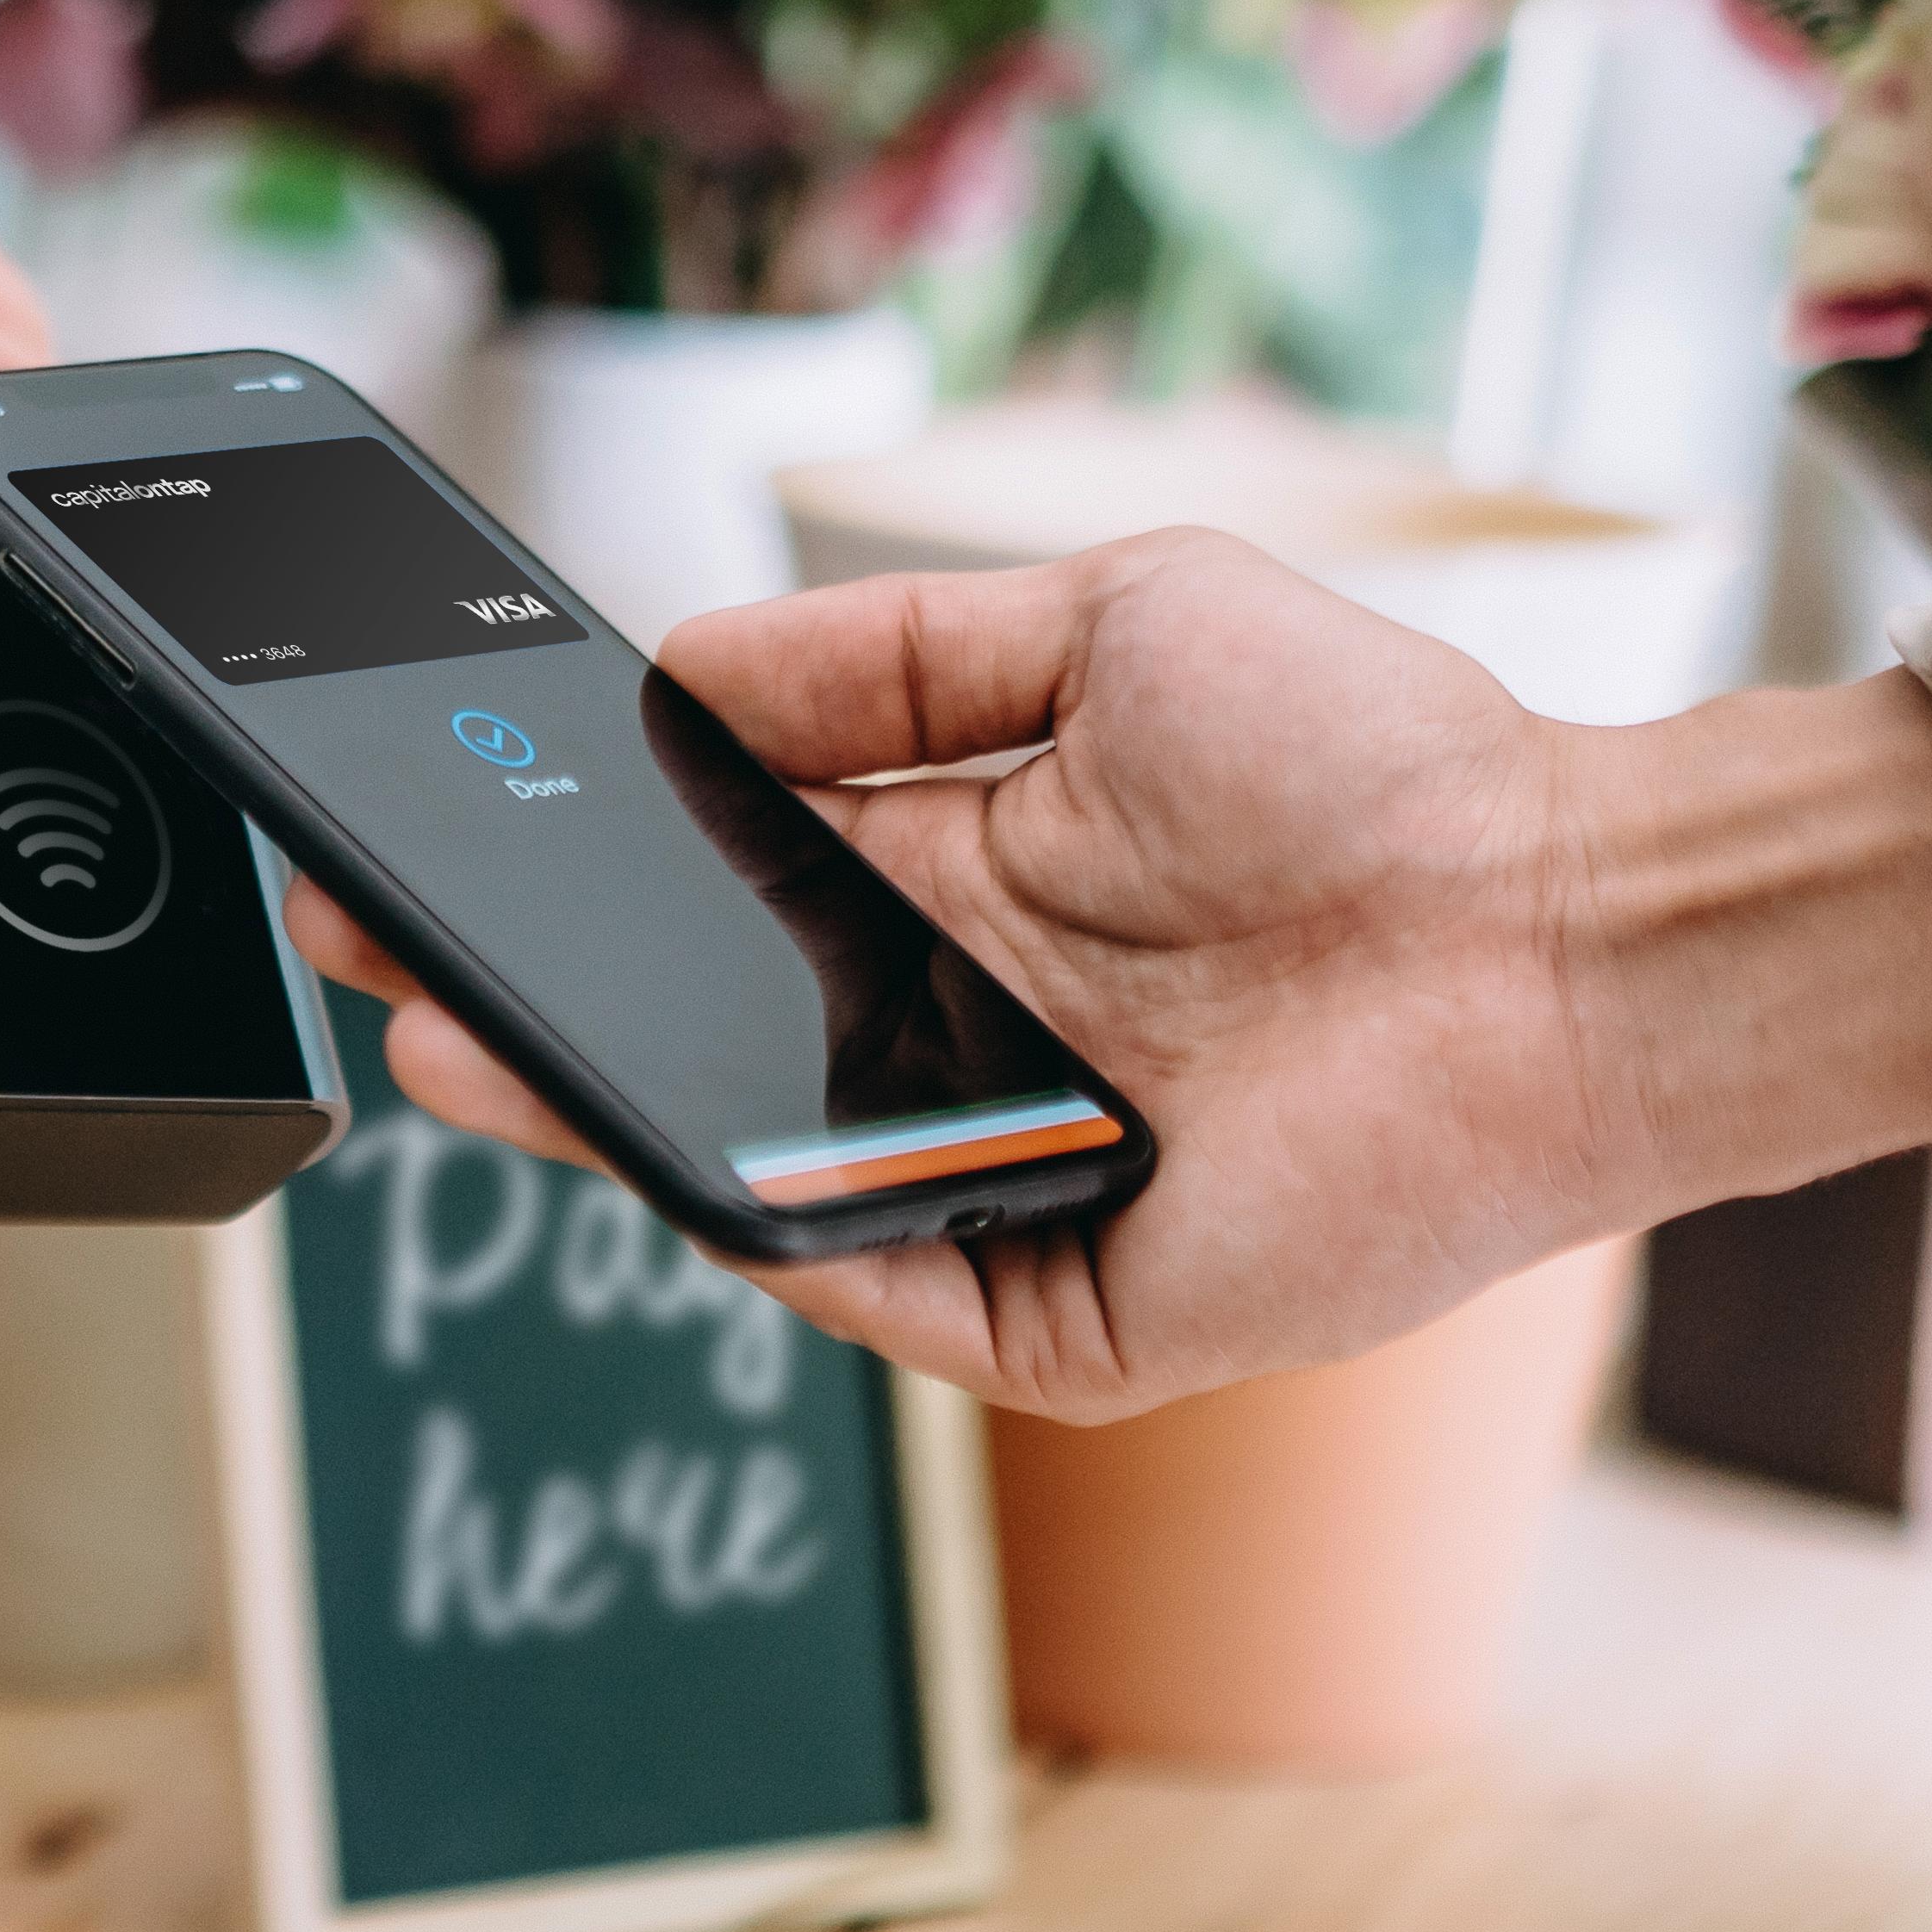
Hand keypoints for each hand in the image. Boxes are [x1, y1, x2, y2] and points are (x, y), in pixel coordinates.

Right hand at [288, 535, 1931, 1417]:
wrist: (1563, 920)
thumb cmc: (1381, 763)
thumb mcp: (1106, 622)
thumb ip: (888, 652)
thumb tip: (680, 669)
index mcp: (956, 891)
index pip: (710, 892)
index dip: (572, 865)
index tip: (437, 816)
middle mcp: (955, 1043)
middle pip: (689, 1039)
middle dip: (523, 994)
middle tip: (369, 936)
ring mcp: (996, 1184)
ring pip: (746, 1169)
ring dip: (596, 1111)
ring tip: (461, 1040)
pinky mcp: (1061, 1308)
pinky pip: (873, 1282)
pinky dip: (771, 1229)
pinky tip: (666, 1150)